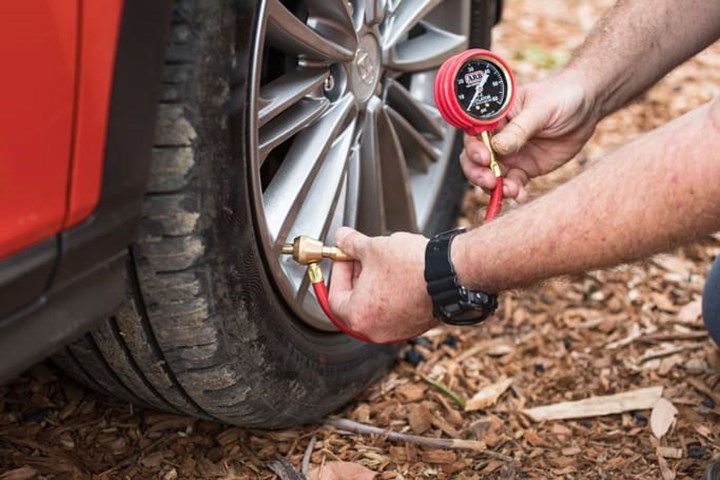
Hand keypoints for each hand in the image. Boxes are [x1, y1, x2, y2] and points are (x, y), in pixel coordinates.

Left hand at [328, 227, 436, 342]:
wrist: (450, 274)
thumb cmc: (412, 267)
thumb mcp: (373, 248)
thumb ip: (350, 244)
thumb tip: (342, 238)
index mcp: (358, 316)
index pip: (334, 296)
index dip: (339, 272)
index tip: (345, 257)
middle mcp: (375, 330)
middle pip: (355, 303)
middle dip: (357, 277)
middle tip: (362, 258)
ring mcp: (397, 331)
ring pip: (376, 307)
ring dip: (375, 285)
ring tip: (383, 263)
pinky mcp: (415, 326)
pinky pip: (394, 310)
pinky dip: (392, 294)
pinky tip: (399, 274)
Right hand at [460, 73, 598, 201]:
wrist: (587, 108)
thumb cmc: (562, 96)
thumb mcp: (541, 109)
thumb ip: (519, 129)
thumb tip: (498, 147)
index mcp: (495, 117)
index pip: (474, 134)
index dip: (473, 148)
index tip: (484, 158)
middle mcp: (497, 137)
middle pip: (474, 159)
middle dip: (478, 172)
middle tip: (490, 181)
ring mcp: (510, 154)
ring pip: (490, 175)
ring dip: (495, 186)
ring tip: (510, 190)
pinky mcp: (525, 168)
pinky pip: (513, 184)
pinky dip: (514, 192)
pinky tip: (521, 195)